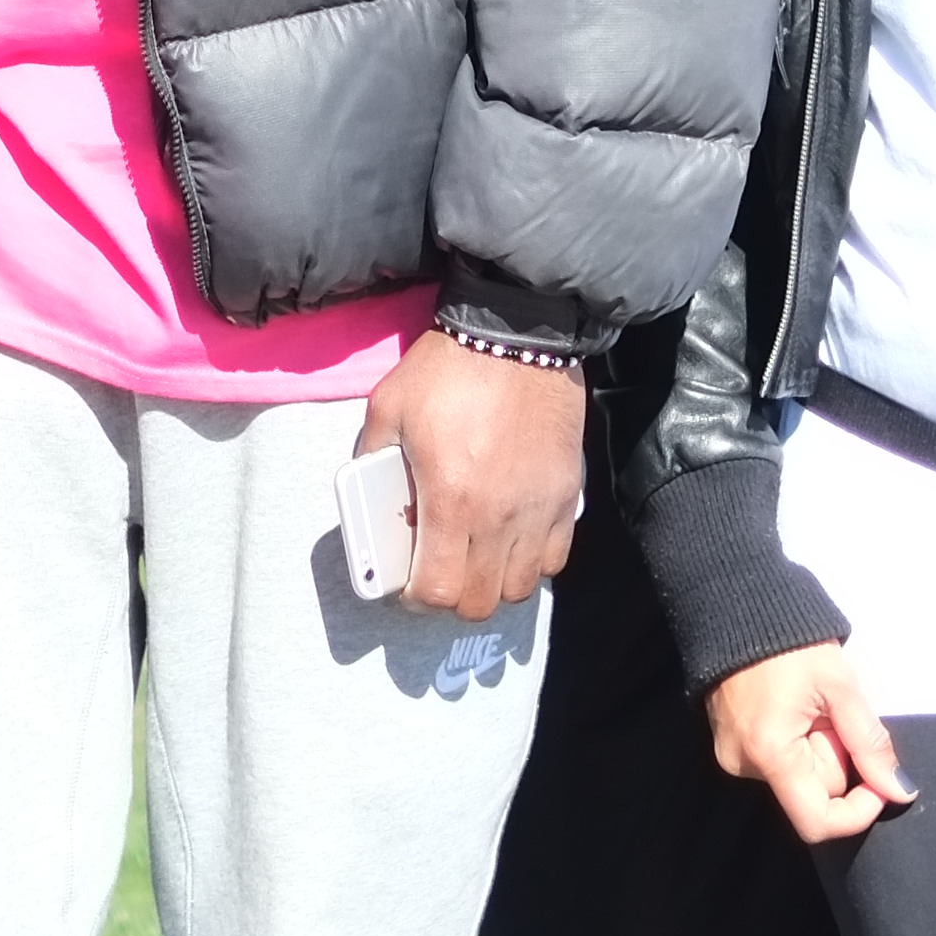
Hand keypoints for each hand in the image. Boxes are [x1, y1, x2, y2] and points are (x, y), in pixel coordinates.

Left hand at [357, 331, 582, 619]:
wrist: (517, 334)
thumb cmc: (449, 368)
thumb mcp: (389, 408)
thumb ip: (372, 457)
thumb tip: (368, 491)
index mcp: (450, 499)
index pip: (439, 588)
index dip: (418, 598)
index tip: (409, 585)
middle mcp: (500, 516)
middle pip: (481, 601)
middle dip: (453, 598)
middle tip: (440, 573)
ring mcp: (539, 509)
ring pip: (522, 587)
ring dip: (494, 584)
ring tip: (476, 559)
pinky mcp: (567, 495)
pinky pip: (555, 557)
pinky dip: (532, 562)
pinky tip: (512, 539)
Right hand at [704, 641, 911, 843]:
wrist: (735, 604)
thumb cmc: (790, 643)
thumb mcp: (840, 688)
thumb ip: (871, 744)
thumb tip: (900, 791)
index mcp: (769, 754)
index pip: (818, 822)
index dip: (858, 811)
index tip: (878, 779)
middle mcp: (743, 764)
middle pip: (812, 791)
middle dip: (836, 758)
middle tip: (832, 711)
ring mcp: (732, 754)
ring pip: (798, 774)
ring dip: (817, 747)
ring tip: (809, 702)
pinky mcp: (730, 742)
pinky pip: (778, 759)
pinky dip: (797, 739)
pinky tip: (792, 705)